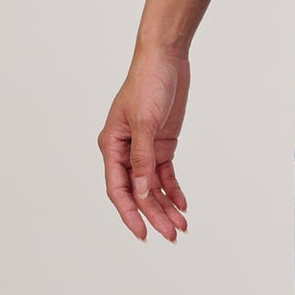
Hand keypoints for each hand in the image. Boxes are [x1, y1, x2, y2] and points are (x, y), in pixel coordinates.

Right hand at [99, 44, 189, 242]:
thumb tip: (140, 193)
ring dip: (166, 206)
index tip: (142, 234)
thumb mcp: (145, 122)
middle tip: (171, 235)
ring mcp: (144, 149)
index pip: (118, 189)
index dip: (129, 214)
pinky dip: (173, 190)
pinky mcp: (162, 144)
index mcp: (111, 146)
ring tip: (181, 226)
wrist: (166, 59)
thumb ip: (142, 159)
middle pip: (138, 192)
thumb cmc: (147, 84)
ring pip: (152, 187)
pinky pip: (165, 174)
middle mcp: (125, 151)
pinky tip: (182, 205)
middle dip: (154, 215)